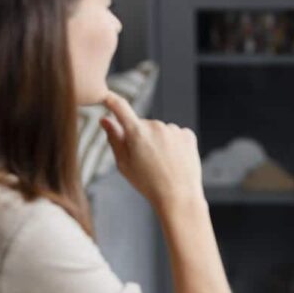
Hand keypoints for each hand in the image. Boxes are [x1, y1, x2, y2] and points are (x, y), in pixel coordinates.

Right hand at [101, 91, 204, 207]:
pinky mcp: (188, 134)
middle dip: (141, 137)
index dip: (112, 101)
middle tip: (145, 160)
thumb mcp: (124, 163)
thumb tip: (105, 120)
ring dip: (159, 141)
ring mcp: (174, 129)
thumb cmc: (148, 183)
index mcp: (137, 132)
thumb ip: (114, 139)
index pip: (121, 108)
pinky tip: (174, 160)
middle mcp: (156, 125)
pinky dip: (174, 144)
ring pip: (160, 131)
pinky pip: (176, 135)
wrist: (179, 196)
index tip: (107, 97)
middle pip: (142, 125)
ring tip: (162, 164)